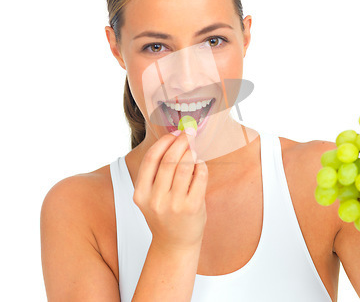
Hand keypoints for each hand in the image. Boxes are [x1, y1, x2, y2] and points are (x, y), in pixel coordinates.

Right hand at [132, 130, 207, 250]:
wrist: (174, 244)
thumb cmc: (165, 215)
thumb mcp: (151, 196)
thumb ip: (157, 173)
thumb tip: (174, 138)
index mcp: (141, 194)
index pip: (151, 159)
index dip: (164, 142)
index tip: (174, 133)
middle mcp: (155, 200)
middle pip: (169, 160)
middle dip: (181, 142)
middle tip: (189, 133)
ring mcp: (174, 205)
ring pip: (185, 167)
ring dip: (191, 153)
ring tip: (194, 149)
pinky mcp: (192, 207)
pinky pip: (199, 177)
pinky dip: (201, 166)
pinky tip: (201, 164)